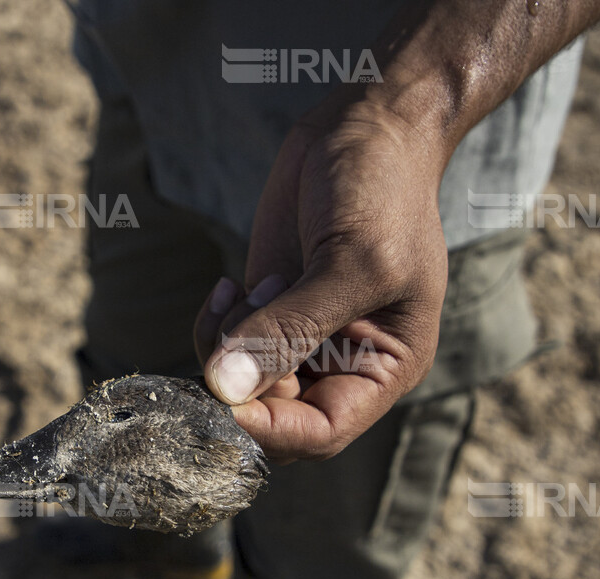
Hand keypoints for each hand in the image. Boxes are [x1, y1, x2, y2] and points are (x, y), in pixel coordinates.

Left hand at [195, 99, 449, 462]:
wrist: (369, 124)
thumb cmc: (383, 190)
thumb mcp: (349, 263)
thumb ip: (289, 330)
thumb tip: (226, 389)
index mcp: (384, 368)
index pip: (322, 432)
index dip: (272, 429)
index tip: (228, 398)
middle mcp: (342, 364)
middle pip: (275, 418)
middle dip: (241, 386)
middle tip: (229, 330)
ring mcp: (300, 338)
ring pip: (241, 384)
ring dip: (227, 346)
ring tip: (252, 287)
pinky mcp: (267, 308)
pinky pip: (225, 346)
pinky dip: (215, 325)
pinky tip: (228, 281)